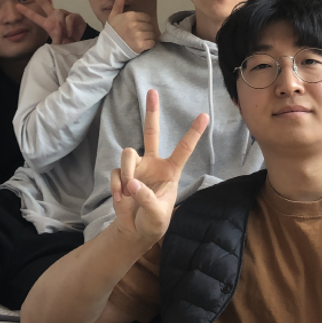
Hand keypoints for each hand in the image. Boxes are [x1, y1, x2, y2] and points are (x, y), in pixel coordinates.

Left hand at [17, 0, 86, 44]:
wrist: (80, 44)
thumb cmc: (67, 43)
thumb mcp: (56, 45)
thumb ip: (53, 44)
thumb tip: (51, 48)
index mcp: (48, 23)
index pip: (35, 17)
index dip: (26, 12)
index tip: (17, 6)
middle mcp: (55, 16)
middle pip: (45, 3)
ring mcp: (65, 15)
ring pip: (59, 13)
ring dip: (61, 25)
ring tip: (64, 34)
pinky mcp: (75, 16)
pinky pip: (69, 18)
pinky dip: (68, 26)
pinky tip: (69, 33)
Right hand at [106, 0, 155, 53]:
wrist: (109, 47)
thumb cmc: (112, 31)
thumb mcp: (114, 15)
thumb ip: (119, 2)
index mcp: (131, 15)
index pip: (146, 18)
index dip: (142, 22)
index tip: (136, 27)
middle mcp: (135, 24)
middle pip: (149, 26)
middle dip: (145, 30)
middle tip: (137, 35)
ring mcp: (138, 35)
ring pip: (151, 34)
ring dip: (147, 38)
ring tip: (138, 40)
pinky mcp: (141, 45)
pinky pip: (152, 43)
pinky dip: (149, 45)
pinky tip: (141, 45)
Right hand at [110, 89, 208, 244]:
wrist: (136, 231)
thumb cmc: (154, 222)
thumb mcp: (158, 215)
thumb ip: (147, 199)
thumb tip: (133, 184)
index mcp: (170, 171)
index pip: (184, 149)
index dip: (193, 133)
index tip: (204, 115)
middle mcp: (153, 163)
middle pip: (151, 132)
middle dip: (151, 112)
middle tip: (152, 92)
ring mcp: (136, 167)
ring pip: (127, 153)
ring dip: (127, 172)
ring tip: (127, 193)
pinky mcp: (122, 175)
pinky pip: (116, 173)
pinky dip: (117, 187)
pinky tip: (121, 200)